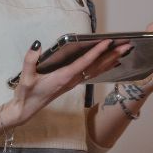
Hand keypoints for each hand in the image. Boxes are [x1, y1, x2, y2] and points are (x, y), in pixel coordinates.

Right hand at [3, 38, 127, 125]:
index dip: (96, 52)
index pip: (84, 62)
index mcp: (63, 77)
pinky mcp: (72, 83)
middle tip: (127, 46)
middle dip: (112, 55)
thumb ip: (30, 60)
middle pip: (96, 66)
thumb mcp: (25, 77)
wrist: (26, 109)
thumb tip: (37, 45)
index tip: (108, 42)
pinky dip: (104, 67)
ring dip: (111, 60)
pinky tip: (111, 63)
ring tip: (124, 51)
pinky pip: (92, 73)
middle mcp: (72, 80)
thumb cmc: (26, 94)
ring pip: (97, 70)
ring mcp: (73, 82)